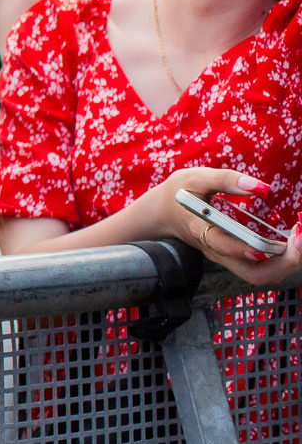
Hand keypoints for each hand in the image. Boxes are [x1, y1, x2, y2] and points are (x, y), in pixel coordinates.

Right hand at [143, 168, 301, 285]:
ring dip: (287, 262)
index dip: (252, 248)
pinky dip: (282, 258)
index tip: (277, 240)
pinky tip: (290, 238)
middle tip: (300, 237)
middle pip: (254, 274)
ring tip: (299, 236)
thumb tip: (261, 187)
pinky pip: (262, 268)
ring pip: (261, 275)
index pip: (226, 247)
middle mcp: (216, 252)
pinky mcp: (235, 258)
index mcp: (201, 231)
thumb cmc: (179, 193)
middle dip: (285, 262)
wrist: (164, 213)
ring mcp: (227, 258)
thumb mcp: (194, 177)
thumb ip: (226, 179)